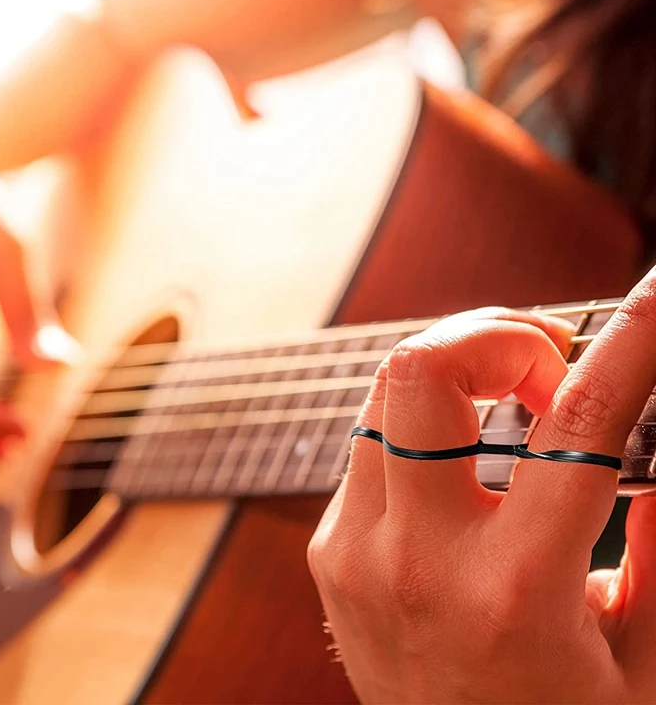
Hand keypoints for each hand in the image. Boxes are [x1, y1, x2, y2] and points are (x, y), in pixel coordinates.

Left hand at [308, 273, 655, 703]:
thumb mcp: (644, 658)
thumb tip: (650, 444)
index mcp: (514, 593)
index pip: (578, 423)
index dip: (630, 341)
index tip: (651, 293)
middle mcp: (415, 561)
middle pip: (422, 369)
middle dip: (495, 333)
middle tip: (549, 364)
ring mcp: (354, 553)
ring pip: (384, 392)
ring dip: (454, 370)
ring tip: (512, 398)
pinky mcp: (328, 552)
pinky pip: (370, 443)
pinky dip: (421, 422)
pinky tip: (462, 454)